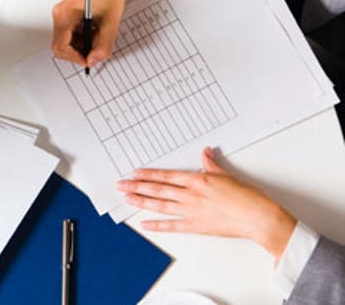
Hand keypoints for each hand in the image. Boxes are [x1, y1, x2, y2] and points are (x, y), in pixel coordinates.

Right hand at [50, 0, 145, 67]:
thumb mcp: (110, 23)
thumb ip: (103, 46)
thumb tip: (94, 60)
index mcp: (65, 15)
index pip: (60, 47)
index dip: (74, 58)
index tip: (88, 60)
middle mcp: (60, 14)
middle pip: (62, 45)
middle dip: (80, 51)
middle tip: (97, 49)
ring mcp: (63, 14)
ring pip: (67, 40)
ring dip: (84, 43)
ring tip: (100, 34)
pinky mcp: (68, 14)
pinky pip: (71, 33)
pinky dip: (84, 36)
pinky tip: (97, 29)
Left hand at [118, 147, 296, 260]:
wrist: (259, 218)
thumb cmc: (247, 197)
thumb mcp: (228, 175)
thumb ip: (212, 165)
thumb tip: (205, 152)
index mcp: (198, 180)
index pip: (166, 176)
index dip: (148, 174)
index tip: (134, 173)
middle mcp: (191, 195)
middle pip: (158, 190)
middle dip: (137, 187)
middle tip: (121, 185)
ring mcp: (192, 211)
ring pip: (160, 205)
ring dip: (142, 202)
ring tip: (127, 199)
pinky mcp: (197, 226)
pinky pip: (172, 226)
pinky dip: (157, 226)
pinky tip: (144, 224)